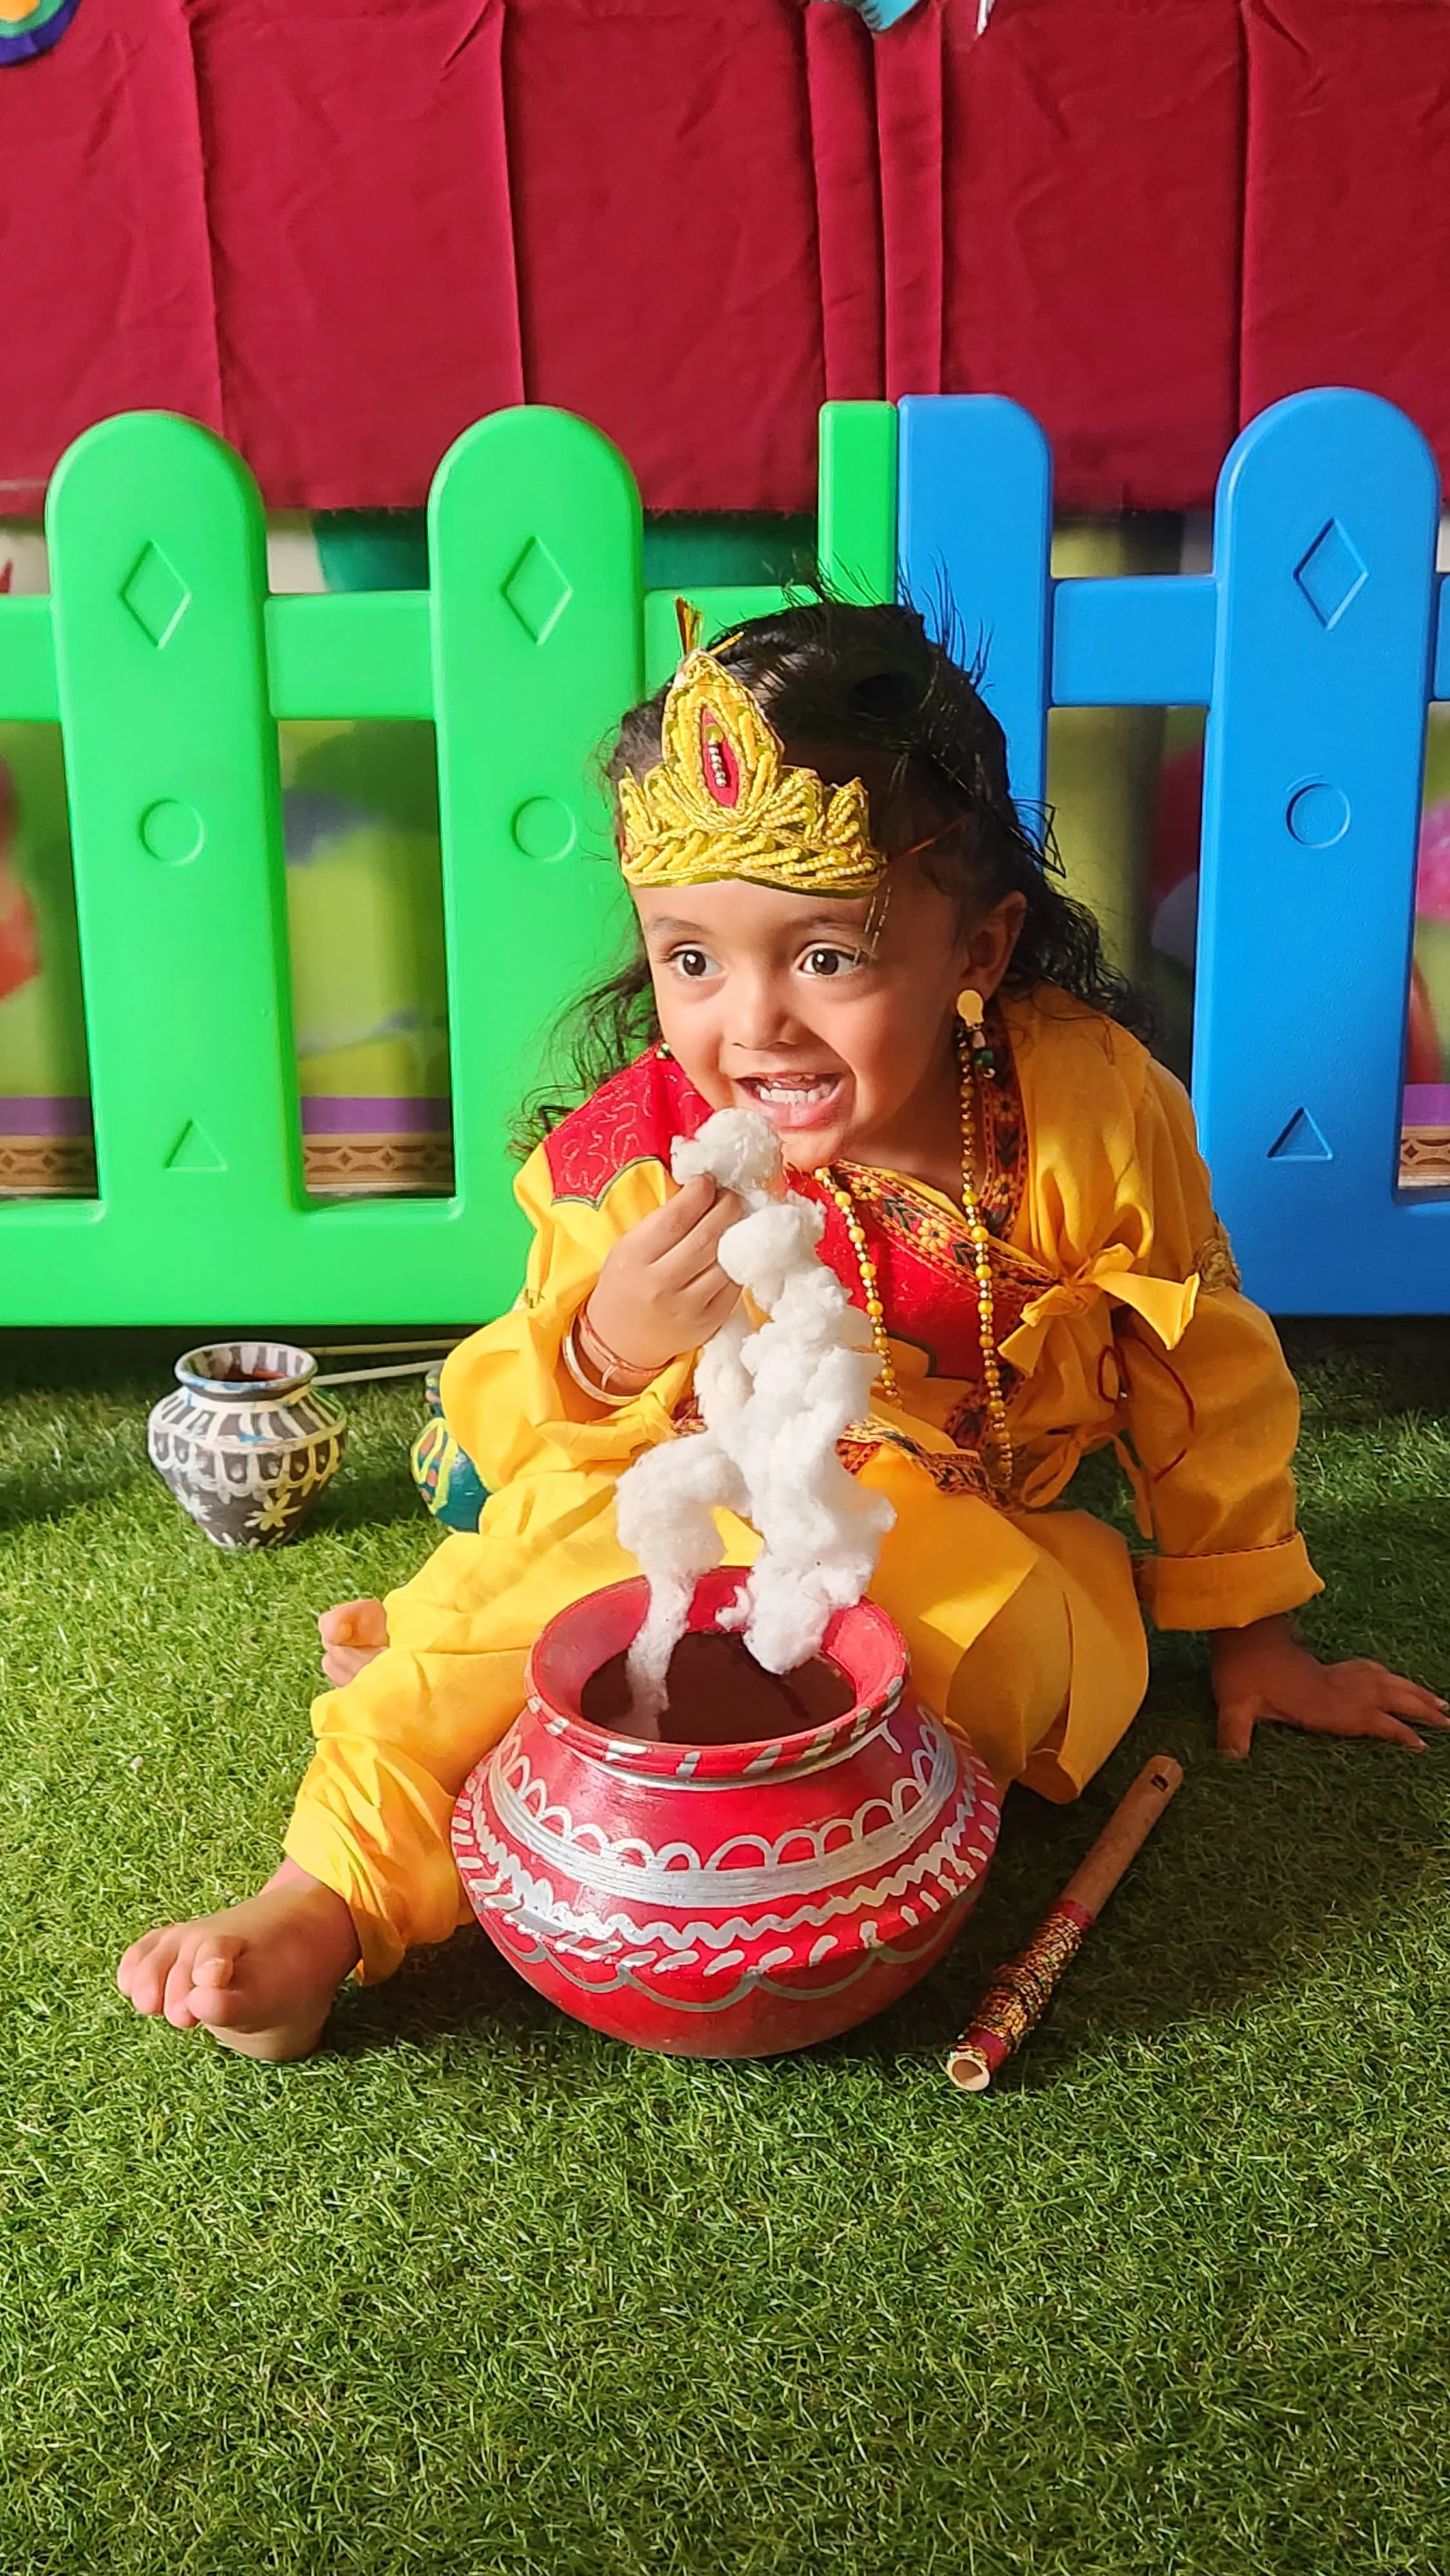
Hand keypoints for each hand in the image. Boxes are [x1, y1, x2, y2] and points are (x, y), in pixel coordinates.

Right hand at [584, 1174, 742, 1375]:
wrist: (619, 1343)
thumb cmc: (624, 1285)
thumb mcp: (627, 1248)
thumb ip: (661, 1222)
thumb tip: (702, 1190)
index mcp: (634, 1258)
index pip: (675, 1218)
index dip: (700, 1193)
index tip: (709, 1180)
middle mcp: (660, 1284)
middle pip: (706, 1237)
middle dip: (727, 1207)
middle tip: (732, 1195)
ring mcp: (687, 1307)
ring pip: (725, 1260)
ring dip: (738, 1233)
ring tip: (739, 1218)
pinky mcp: (708, 1323)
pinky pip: (733, 1285)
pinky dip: (738, 1262)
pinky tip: (736, 1249)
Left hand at [1211, 1613, 1448, 1758]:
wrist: (1240, 1629)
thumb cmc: (1239, 1668)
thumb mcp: (1233, 1701)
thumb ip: (1235, 1730)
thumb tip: (1230, 1758)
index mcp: (1322, 1703)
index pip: (1368, 1718)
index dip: (1395, 1730)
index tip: (1421, 1743)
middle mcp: (1336, 1689)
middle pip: (1388, 1697)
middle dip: (1420, 1708)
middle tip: (1449, 1720)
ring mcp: (1335, 1675)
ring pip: (1385, 1682)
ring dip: (1413, 1692)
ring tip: (1441, 1704)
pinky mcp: (1328, 1667)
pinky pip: (1371, 1671)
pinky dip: (1390, 1677)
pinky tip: (1397, 1682)